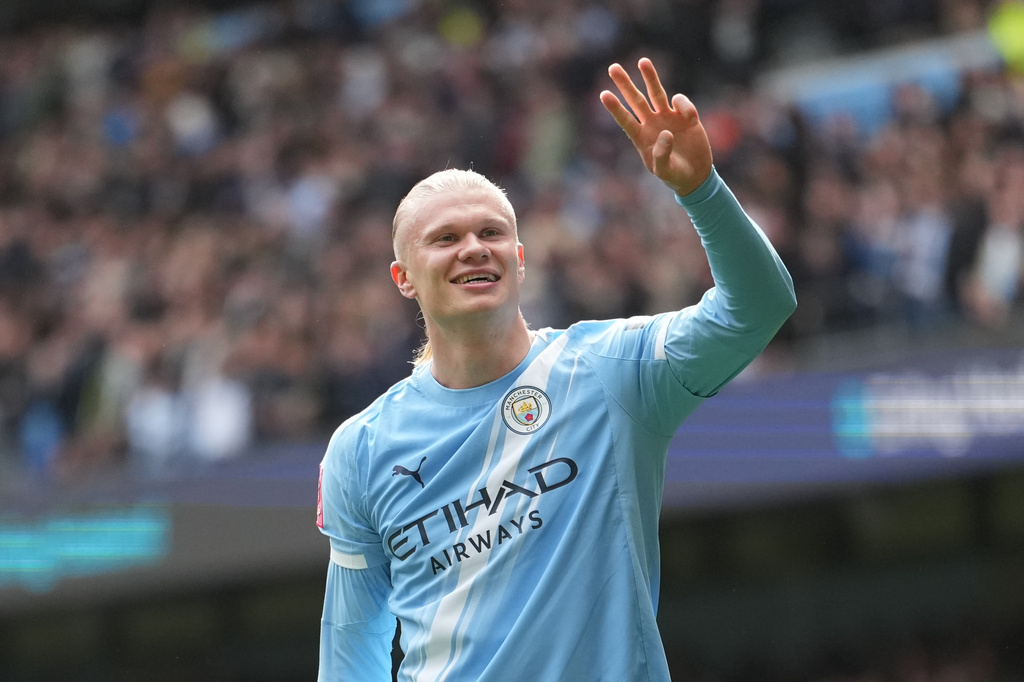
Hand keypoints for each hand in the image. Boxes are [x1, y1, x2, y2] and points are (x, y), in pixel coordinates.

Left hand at [600, 58, 712, 196]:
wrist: (696, 175)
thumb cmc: (675, 176)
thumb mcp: (665, 171)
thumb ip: (661, 156)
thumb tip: (665, 133)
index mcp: (641, 138)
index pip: (625, 120)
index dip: (615, 108)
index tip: (603, 94)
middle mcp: (652, 124)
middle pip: (636, 100)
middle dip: (625, 84)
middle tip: (613, 67)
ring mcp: (668, 118)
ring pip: (656, 93)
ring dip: (650, 77)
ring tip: (642, 61)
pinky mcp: (685, 116)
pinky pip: (681, 102)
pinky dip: (685, 106)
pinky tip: (690, 119)